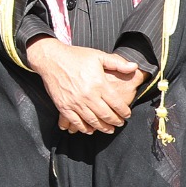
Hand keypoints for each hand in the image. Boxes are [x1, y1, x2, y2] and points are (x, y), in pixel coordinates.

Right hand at [25, 36, 140, 134]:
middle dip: (115, 121)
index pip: (117, 103)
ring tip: (108, 129)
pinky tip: (89, 130)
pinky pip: (76, 122)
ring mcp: (75, 102)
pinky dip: (84, 128)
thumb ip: (117, 63)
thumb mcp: (98, 56)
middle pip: (106, 115)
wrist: (51, 59)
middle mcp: (88, 95)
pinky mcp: (63, 106)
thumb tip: (134, 67)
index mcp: (99, 84)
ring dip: (102, 128)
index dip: (124, 112)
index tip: (127, 115)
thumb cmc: (75, 56)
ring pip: (92, 121)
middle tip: (120, 124)